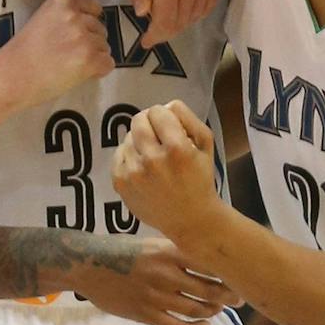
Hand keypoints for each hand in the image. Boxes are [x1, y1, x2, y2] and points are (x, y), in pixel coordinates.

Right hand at [0, 0, 113, 135]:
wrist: (9, 77)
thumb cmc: (22, 53)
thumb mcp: (43, 20)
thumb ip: (65, 18)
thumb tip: (91, 29)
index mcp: (62, 0)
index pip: (93, 8)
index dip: (87, 24)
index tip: (74, 37)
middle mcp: (75, 15)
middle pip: (101, 29)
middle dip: (90, 42)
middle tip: (68, 56)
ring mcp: (84, 36)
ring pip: (105, 47)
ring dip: (94, 57)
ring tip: (69, 66)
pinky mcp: (90, 58)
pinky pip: (108, 64)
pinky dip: (98, 72)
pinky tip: (78, 75)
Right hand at [75, 235, 239, 324]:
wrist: (88, 264)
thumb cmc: (121, 249)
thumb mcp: (151, 242)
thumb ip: (177, 250)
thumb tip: (207, 256)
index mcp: (169, 252)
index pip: (211, 265)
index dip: (230, 275)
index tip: (240, 278)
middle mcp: (167, 275)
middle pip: (210, 290)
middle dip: (229, 297)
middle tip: (238, 299)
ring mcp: (156, 297)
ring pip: (197, 310)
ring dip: (213, 311)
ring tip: (218, 309)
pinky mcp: (146, 314)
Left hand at [112, 101, 221, 243]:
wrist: (190, 219)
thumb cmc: (200, 179)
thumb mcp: (205, 144)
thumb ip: (188, 118)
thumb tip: (165, 105)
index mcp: (177, 148)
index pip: (157, 111)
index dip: (164, 116)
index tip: (170, 127)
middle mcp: (152, 159)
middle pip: (138, 120)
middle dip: (149, 123)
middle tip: (158, 136)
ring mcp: (133, 172)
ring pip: (128, 137)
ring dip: (139, 141)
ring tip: (152, 156)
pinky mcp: (120, 183)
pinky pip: (118, 155)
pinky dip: (128, 156)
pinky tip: (142, 167)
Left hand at [125, 0, 221, 48]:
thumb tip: (144, 13)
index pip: (165, 24)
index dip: (154, 37)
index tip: (145, 42)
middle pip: (181, 22)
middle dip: (166, 31)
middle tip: (153, 32)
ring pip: (196, 15)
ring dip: (181, 22)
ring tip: (167, 19)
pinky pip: (210, 2)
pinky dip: (197, 11)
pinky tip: (185, 7)